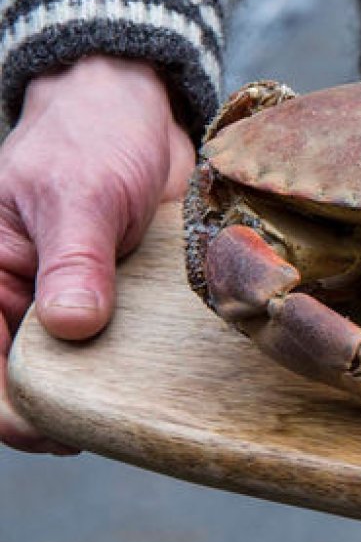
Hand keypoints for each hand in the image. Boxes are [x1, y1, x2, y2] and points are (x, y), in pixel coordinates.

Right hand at [1, 56, 194, 452]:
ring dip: (102, 396)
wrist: (139, 112)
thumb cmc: (92, 138)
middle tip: (112, 427)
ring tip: (138, 413)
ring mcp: (68, 307)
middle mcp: (19, 299)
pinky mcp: (116, 306)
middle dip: (60, 412)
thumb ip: (74, 260)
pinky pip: (121, 355)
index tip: (53, 429)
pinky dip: (136, 374)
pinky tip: (164, 389)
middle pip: (27, 382)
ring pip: (76, 376)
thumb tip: (70, 326)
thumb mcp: (80, 194)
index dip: (7, 408)